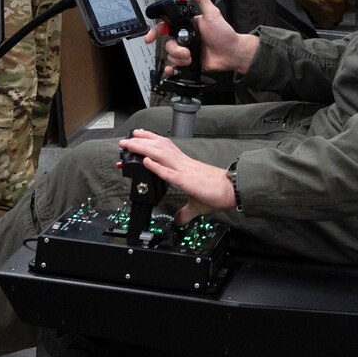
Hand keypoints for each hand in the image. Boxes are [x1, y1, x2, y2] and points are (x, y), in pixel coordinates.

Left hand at [118, 129, 233, 224]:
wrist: (232, 190)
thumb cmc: (218, 193)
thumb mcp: (196, 204)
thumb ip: (184, 212)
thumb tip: (178, 220)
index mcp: (185, 166)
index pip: (165, 149)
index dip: (151, 140)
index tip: (139, 136)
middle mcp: (183, 164)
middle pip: (159, 148)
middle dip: (140, 142)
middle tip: (125, 139)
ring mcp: (184, 171)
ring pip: (160, 155)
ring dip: (143, 149)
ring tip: (129, 144)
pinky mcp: (187, 181)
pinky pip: (169, 173)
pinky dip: (156, 167)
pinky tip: (146, 162)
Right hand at [143, 0, 257, 76]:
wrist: (232, 53)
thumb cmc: (225, 34)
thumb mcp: (213, 14)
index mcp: (188, 25)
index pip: (167, 26)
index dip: (155, 31)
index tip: (150, 37)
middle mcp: (185, 38)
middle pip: (168, 43)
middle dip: (174, 49)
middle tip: (185, 51)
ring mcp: (187, 50)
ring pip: (171, 55)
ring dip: (178, 58)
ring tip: (190, 57)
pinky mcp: (189, 62)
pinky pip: (175, 65)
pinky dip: (172, 68)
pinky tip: (174, 69)